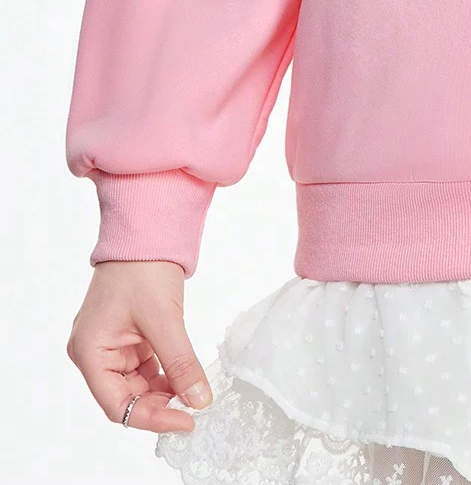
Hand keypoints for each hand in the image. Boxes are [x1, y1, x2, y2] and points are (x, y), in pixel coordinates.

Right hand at [67, 260, 212, 432]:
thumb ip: (181, 363)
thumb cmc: (144, 267)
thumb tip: (199, 400)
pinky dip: (165, 374)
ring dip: (165, 391)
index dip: (151, 417)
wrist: (147, 229)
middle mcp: (95, 353)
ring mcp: (112, 345)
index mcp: (90, 351)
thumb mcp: (164, 319)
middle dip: (160, 404)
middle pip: (126, 397)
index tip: (185, 421)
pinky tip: (186, 377)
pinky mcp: (128, 337)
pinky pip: (145, 367)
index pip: (117, 405)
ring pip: (138, 384)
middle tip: (194, 408)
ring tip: (193, 393)